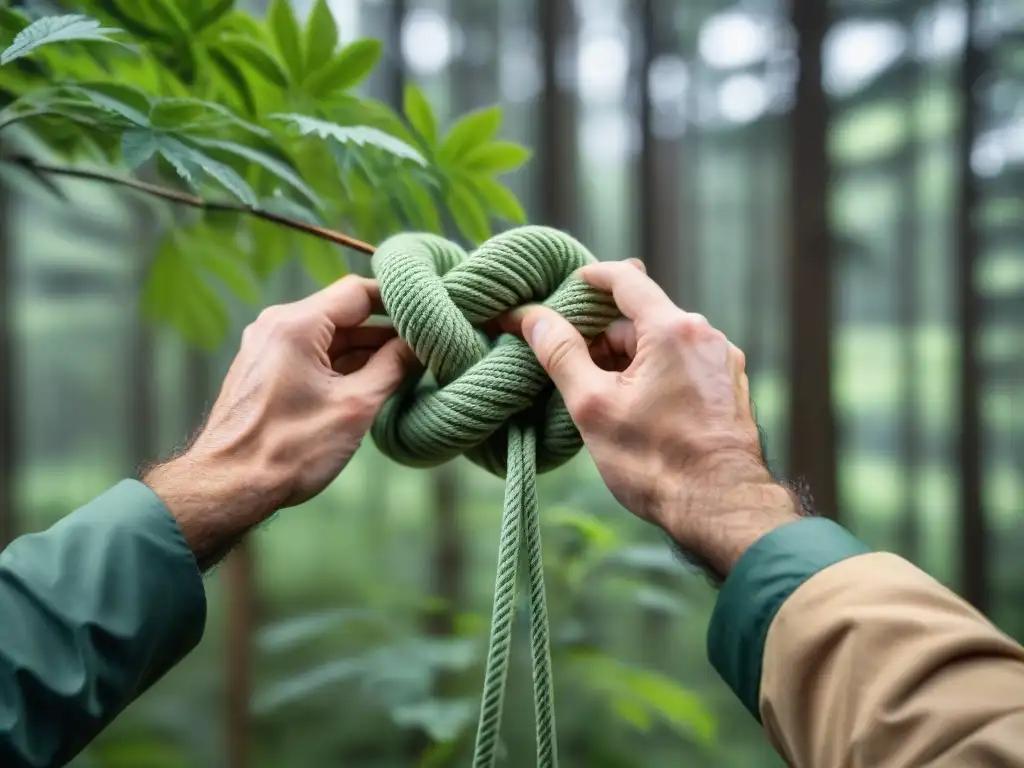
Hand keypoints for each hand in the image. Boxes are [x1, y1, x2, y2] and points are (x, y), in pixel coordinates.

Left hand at [145, 276, 415, 567]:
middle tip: (428, 342)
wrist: (229, 486)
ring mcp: (268, 348)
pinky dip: (344, 364)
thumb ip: (392, 367)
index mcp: (296, 324)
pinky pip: (313, 354)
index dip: (397, 299)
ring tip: (409, 364)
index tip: (430, 311)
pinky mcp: (267, 371)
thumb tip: (419, 345)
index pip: (357, 292)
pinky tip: (374, 381)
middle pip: (344, 313)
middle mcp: (277, 326)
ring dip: (367, 349)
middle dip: (386, 328)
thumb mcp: (355, 406)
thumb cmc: (290, 448)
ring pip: (330, 336)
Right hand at [514, 262, 799, 577]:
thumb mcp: (592, 406)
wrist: (720, 507)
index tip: (572, 283)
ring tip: (600, 395)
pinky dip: (655, 374)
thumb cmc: (655, 460)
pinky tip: (636, 408)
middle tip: (571, 360)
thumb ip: (562, 354)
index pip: (626, 280)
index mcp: (672, 329)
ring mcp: (723, 364)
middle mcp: (705, 337)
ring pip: (663, 344)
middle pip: (642, 318)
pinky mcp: (729, 390)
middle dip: (604, 335)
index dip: (593, 277)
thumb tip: (534, 318)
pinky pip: (684, 366)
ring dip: (629, 358)